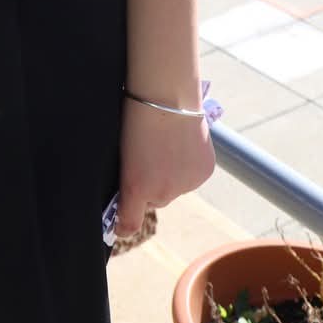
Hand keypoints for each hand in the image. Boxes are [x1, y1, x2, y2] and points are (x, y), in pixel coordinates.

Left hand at [115, 97, 216, 239]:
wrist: (166, 96)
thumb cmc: (134, 114)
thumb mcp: (121, 148)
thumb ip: (125, 175)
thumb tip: (125, 190)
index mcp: (135, 188)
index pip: (129, 222)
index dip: (124, 223)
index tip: (120, 226)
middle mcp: (161, 194)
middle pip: (156, 199)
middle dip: (152, 184)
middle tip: (148, 155)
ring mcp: (184, 186)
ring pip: (176, 188)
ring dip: (173, 175)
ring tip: (167, 144)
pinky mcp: (203, 174)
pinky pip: (193, 177)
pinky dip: (189, 166)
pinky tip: (183, 144)